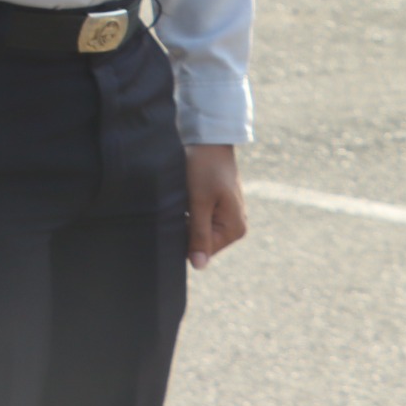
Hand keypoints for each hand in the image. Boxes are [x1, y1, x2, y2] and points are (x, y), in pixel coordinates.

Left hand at [186, 144, 247, 267]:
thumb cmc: (204, 168)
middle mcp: (234, 226)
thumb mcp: (199, 202)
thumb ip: (199, 234)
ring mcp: (226, 216)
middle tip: (175, 210)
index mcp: (234, 229)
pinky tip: (181, 202)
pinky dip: (188, 213)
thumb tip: (198, 265)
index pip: (203, 251)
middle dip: (185, 230)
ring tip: (179, 204)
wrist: (209, 140)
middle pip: (201, 242)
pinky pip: (199, 219)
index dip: (184, 241)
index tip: (171, 223)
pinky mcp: (217, 206)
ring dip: (185, 221)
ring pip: (198, 230)